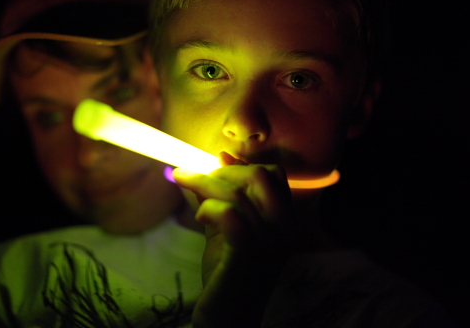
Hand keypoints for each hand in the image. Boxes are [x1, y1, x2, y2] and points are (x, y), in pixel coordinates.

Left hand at [173, 153, 296, 327]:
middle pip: (260, 176)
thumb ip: (224, 196)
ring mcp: (268, 244)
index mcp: (284, 221)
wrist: (228, 318)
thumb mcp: (227, 228)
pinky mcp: (246, 257)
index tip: (216, 162)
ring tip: (185, 186)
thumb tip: (217, 159)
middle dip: (224, 170)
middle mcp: (283, 230)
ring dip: (204, 183)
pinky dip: (210, 207)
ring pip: (238, 194)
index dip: (243, 163)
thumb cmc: (229, 272)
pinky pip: (231, 215)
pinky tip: (200, 216)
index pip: (275, 174)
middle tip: (195, 176)